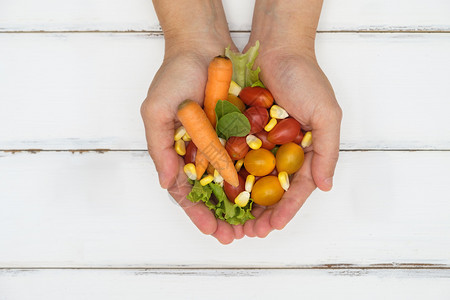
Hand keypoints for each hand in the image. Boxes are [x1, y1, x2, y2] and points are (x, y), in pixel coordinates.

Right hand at [141, 38, 245, 243]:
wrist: (202, 46)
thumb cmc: (174, 77)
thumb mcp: (156, 111)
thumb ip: (160, 147)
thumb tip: (166, 183)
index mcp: (179, 153)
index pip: (186, 192)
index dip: (197, 214)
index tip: (212, 231)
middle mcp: (202, 152)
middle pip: (212, 193)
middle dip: (222, 217)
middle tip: (235, 238)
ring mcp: (222, 142)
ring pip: (233, 181)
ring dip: (242, 205)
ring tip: (253, 226)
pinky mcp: (241, 130)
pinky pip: (249, 157)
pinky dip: (256, 176)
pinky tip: (267, 193)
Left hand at [242, 45, 341, 237]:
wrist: (278, 48)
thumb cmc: (306, 79)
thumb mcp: (327, 115)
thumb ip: (329, 151)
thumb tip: (326, 186)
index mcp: (305, 151)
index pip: (296, 188)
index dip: (286, 209)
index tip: (272, 227)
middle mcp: (282, 150)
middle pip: (271, 189)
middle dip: (261, 212)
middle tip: (249, 232)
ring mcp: (260, 141)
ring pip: (250, 177)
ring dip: (242, 200)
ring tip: (233, 221)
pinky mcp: (241, 129)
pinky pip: (234, 155)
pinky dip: (228, 173)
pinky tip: (219, 191)